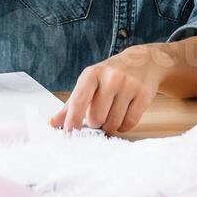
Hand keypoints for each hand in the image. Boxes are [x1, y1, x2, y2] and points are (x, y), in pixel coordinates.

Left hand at [50, 45, 167, 134]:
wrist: (144, 61)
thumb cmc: (111, 74)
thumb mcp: (90, 82)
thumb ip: (71, 104)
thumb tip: (53, 123)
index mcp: (92, 74)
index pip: (79, 101)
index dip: (73, 121)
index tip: (69, 134)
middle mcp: (111, 77)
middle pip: (96, 118)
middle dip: (96, 123)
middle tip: (100, 116)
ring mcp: (129, 85)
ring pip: (113, 123)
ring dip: (110, 126)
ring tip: (112, 114)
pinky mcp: (144, 94)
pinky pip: (130, 123)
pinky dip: (124, 126)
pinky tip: (123, 116)